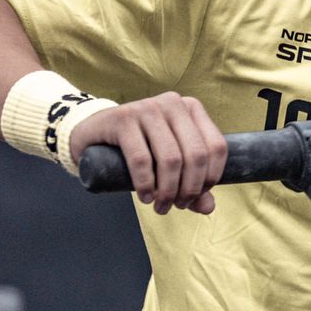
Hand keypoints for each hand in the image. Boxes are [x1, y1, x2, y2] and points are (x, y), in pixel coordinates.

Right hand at [68, 93, 227, 213]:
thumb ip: (192, 183)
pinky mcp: (123, 118)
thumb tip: (209, 207)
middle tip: (177, 206)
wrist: (93, 134)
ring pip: (171, 159)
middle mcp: (173, 103)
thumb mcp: (168, 163)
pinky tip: (145, 197)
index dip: (210, 178)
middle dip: (189, 189)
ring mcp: (148, 108)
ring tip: (160, 206)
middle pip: (196, 155)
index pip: (216, 147)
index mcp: (192, 109)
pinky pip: (142, 159)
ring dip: (168, 191)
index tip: (196, 197)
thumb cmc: (139, 148)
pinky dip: (146, 184)